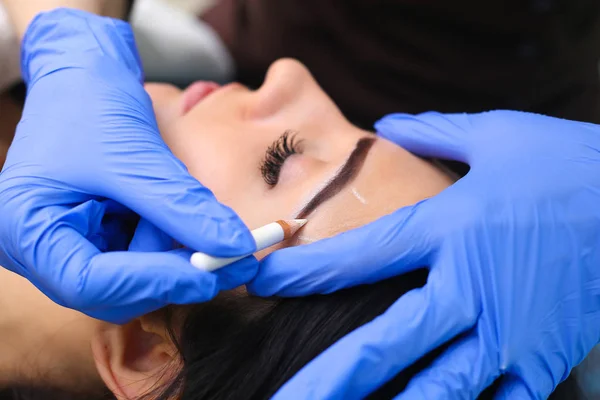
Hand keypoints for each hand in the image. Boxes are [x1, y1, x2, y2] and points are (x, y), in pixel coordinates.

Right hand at [0, 9, 255, 323]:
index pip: (88, 283)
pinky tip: (188, 218)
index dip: (154, 283)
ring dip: (176, 257)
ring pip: (133, 278)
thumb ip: (183, 207)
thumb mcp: (135, 155)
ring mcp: (68, 244)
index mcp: (27, 229)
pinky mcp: (95, 236)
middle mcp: (41, 248)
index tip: (210, 274)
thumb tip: (235, 246)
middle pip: (112, 291)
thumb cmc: (89, 103)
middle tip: (232, 260)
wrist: (82, 74)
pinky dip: (170, 243)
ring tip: (203, 220)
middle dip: (173, 274)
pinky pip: (139, 256)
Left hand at [249, 111, 599, 398]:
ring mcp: (508, 334)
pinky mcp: (542, 359)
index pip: (361, 255)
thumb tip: (390, 123)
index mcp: (450, 230)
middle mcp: (470, 288)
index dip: (304, 271)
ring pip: (436, 390)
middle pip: (386, 342)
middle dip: (329, 377)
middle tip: (283, 399)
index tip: (259, 280)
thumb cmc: (571, 165)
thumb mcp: (499, 135)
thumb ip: (435, 133)